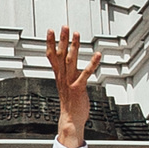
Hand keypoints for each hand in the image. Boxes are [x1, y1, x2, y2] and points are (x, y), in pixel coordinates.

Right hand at [47, 27, 104, 147]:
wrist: (71, 120)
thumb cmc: (70, 104)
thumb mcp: (65, 86)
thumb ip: (67, 74)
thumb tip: (70, 65)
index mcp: (59, 76)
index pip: (52, 56)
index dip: (51, 43)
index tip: (51, 31)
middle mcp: (63, 77)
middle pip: (60, 55)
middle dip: (62, 40)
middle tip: (64, 27)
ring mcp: (70, 82)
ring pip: (70, 61)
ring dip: (73, 47)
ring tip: (76, 34)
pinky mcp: (78, 88)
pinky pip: (85, 73)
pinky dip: (92, 63)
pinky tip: (97, 55)